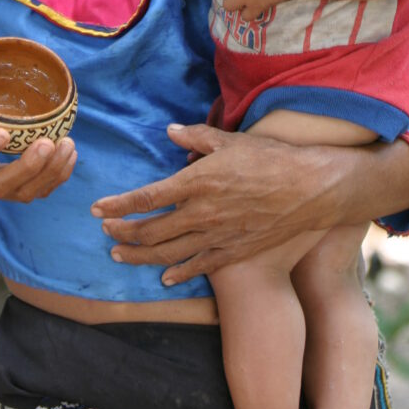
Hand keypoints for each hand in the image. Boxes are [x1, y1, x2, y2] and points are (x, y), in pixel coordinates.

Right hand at [0, 41, 77, 245]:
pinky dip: (54, 179)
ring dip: (49, 172)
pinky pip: (33, 194)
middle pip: (1, 184)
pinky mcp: (3, 194)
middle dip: (28, 166)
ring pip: (22, 192)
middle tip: (48, 142)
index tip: (3, 133)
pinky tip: (68, 156)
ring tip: (68, 145)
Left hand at [90, 123, 408, 285]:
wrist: (310, 188)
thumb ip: (196, 137)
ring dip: (140, 257)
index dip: (120, 205)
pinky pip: (200, 267)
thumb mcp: (230, 139)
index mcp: (198, 181)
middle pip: (151, 231)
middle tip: (105, 233)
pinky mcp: (235, 251)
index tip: (98, 209)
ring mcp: (218, 236)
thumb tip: (170, 131)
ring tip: (119, 255)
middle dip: (123, 233)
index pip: (148, 197)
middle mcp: (202, 212)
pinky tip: (165, 277)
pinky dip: (178, 273)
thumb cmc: (270, 157)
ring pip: (168, 254)